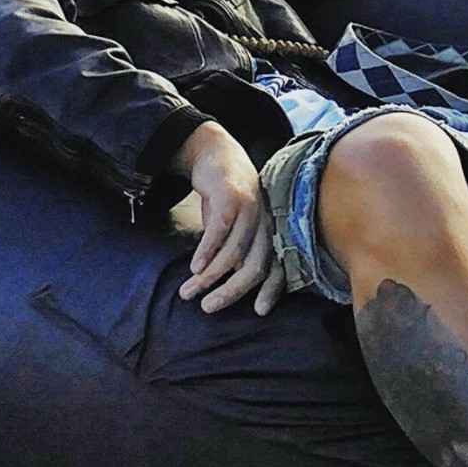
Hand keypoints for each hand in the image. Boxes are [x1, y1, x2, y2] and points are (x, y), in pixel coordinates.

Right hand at [168, 122, 281, 314]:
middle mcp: (267, 222)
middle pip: (255, 265)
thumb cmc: (228, 198)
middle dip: (232, 291)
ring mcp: (251, 209)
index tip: (259, 312)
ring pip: (233, 252)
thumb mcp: (238, 225)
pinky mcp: (231, 197)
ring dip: (210, 277)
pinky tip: (194, 268)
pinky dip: (206, 252)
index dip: (272, 290)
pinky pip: (219, 231)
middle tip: (209, 308)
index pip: (279, 266)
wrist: (218, 154)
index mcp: (272, 231)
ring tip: (188, 292)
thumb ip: (240, 250)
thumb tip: (232, 282)